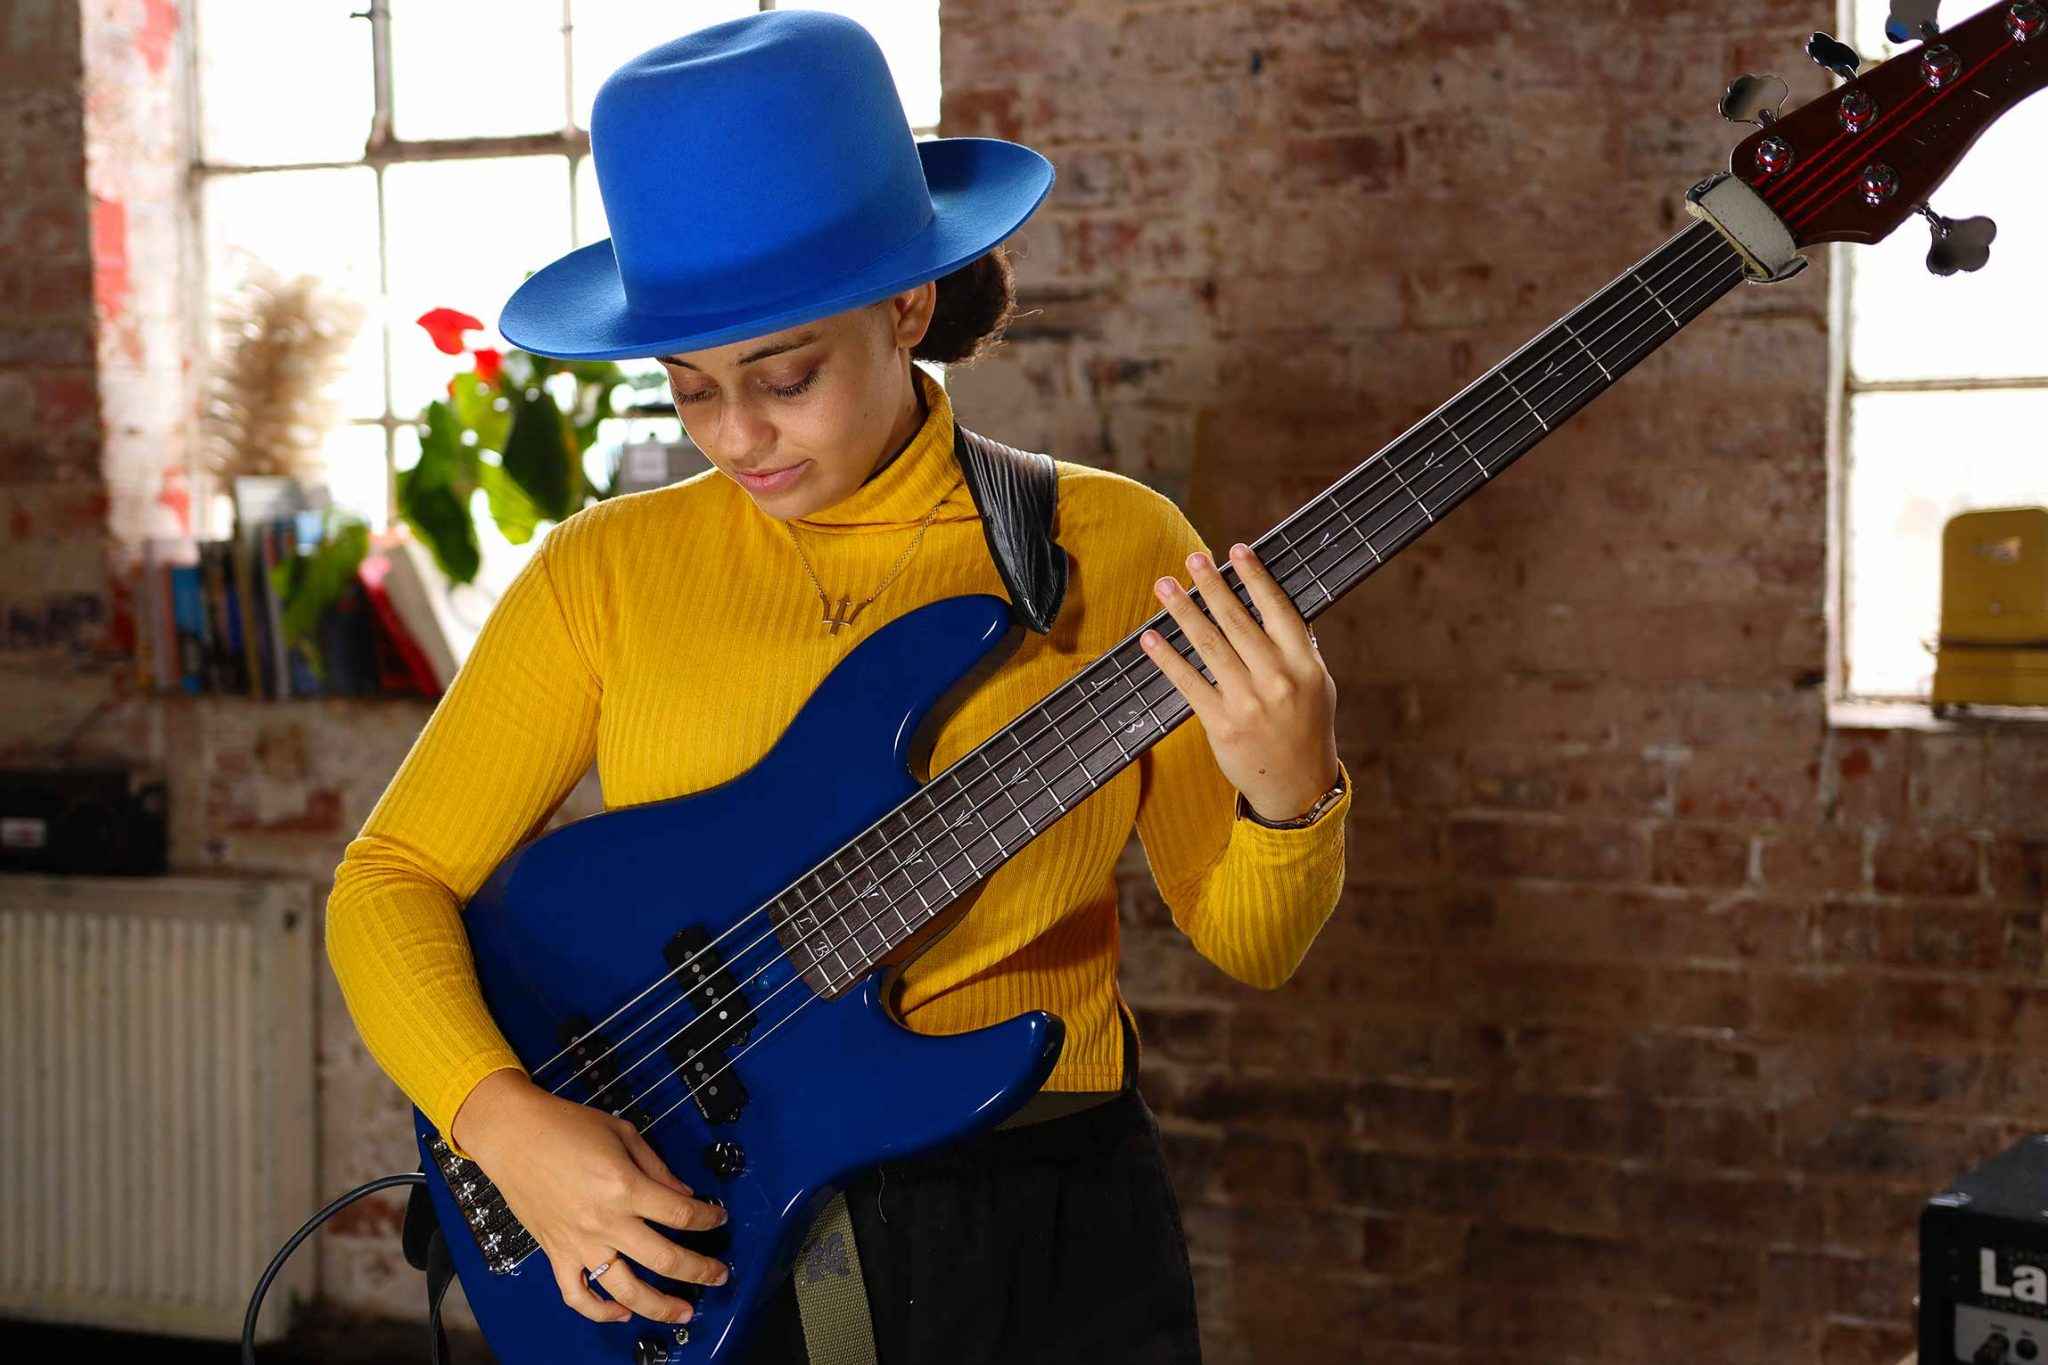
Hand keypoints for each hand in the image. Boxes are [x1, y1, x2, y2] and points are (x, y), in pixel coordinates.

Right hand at [449, 1068, 729, 1325]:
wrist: (514, 1135)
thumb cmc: (567, 1126)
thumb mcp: (623, 1133)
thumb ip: (657, 1167)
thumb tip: (684, 1194)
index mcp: (626, 1187)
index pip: (681, 1213)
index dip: (708, 1218)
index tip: (719, 1218)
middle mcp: (606, 1222)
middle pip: (664, 1259)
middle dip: (700, 1270)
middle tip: (720, 1275)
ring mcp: (580, 1243)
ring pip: (626, 1290)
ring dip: (660, 1307)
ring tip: (684, 1313)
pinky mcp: (556, 1254)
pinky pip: (577, 1295)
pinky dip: (600, 1311)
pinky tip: (622, 1312)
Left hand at [1138, 543, 1339, 820]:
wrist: (1298, 786)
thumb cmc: (1306, 729)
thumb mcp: (1318, 685)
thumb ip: (1299, 648)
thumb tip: (1275, 606)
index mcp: (1303, 664)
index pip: (1278, 609)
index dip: (1256, 577)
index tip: (1237, 551)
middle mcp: (1277, 678)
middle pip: (1238, 621)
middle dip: (1213, 586)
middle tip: (1193, 559)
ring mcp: (1248, 702)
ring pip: (1210, 645)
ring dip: (1184, 611)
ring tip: (1166, 586)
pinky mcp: (1222, 724)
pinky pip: (1189, 682)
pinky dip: (1168, 658)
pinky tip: (1151, 638)